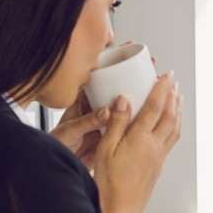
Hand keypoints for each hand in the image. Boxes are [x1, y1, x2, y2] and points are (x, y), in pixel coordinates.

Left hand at [52, 42, 160, 167]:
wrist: (59, 165)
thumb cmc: (57, 144)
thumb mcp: (71, 130)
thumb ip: (88, 120)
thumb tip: (107, 111)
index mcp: (83, 98)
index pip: (99, 73)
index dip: (113, 59)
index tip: (127, 47)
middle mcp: (96, 106)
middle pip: (117, 85)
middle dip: (133, 73)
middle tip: (149, 64)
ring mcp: (105, 119)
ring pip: (125, 103)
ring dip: (139, 93)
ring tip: (155, 83)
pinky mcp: (111, 133)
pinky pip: (127, 122)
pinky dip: (139, 116)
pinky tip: (151, 111)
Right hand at [92, 72, 181, 212]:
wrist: (122, 211)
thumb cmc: (110, 184)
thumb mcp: (105, 150)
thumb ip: (116, 123)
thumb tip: (124, 100)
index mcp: (140, 139)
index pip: (154, 107)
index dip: (161, 89)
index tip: (165, 76)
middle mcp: (154, 146)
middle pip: (169, 115)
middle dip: (172, 96)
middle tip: (173, 82)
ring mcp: (159, 156)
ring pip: (174, 127)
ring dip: (177, 110)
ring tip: (177, 98)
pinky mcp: (159, 164)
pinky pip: (172, 139)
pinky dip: (174, 125)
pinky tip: (171, 125)